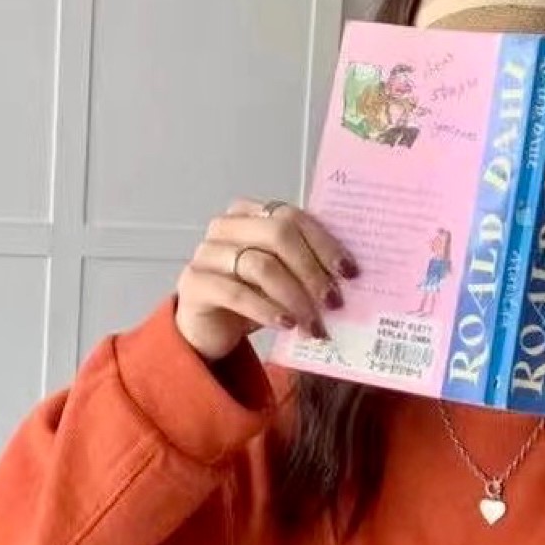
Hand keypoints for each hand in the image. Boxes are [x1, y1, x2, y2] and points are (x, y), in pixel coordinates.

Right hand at [175, 199, 358, 362]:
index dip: (324, 243)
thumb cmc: (251, 299)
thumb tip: (348, 279)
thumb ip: (305, 268)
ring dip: (294, 297)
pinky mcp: (195, 284)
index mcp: (250, 214)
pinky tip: (287, 325)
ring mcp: (207, 253)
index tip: (349, 272)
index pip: (292, 217)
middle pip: (278, 235)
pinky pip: (237, 293)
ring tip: (313, 324)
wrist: (209, 330)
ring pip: (260, 265)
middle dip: (312, 271)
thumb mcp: (282, 279)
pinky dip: (267, 310)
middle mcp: (226, 227)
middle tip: (334, 302)